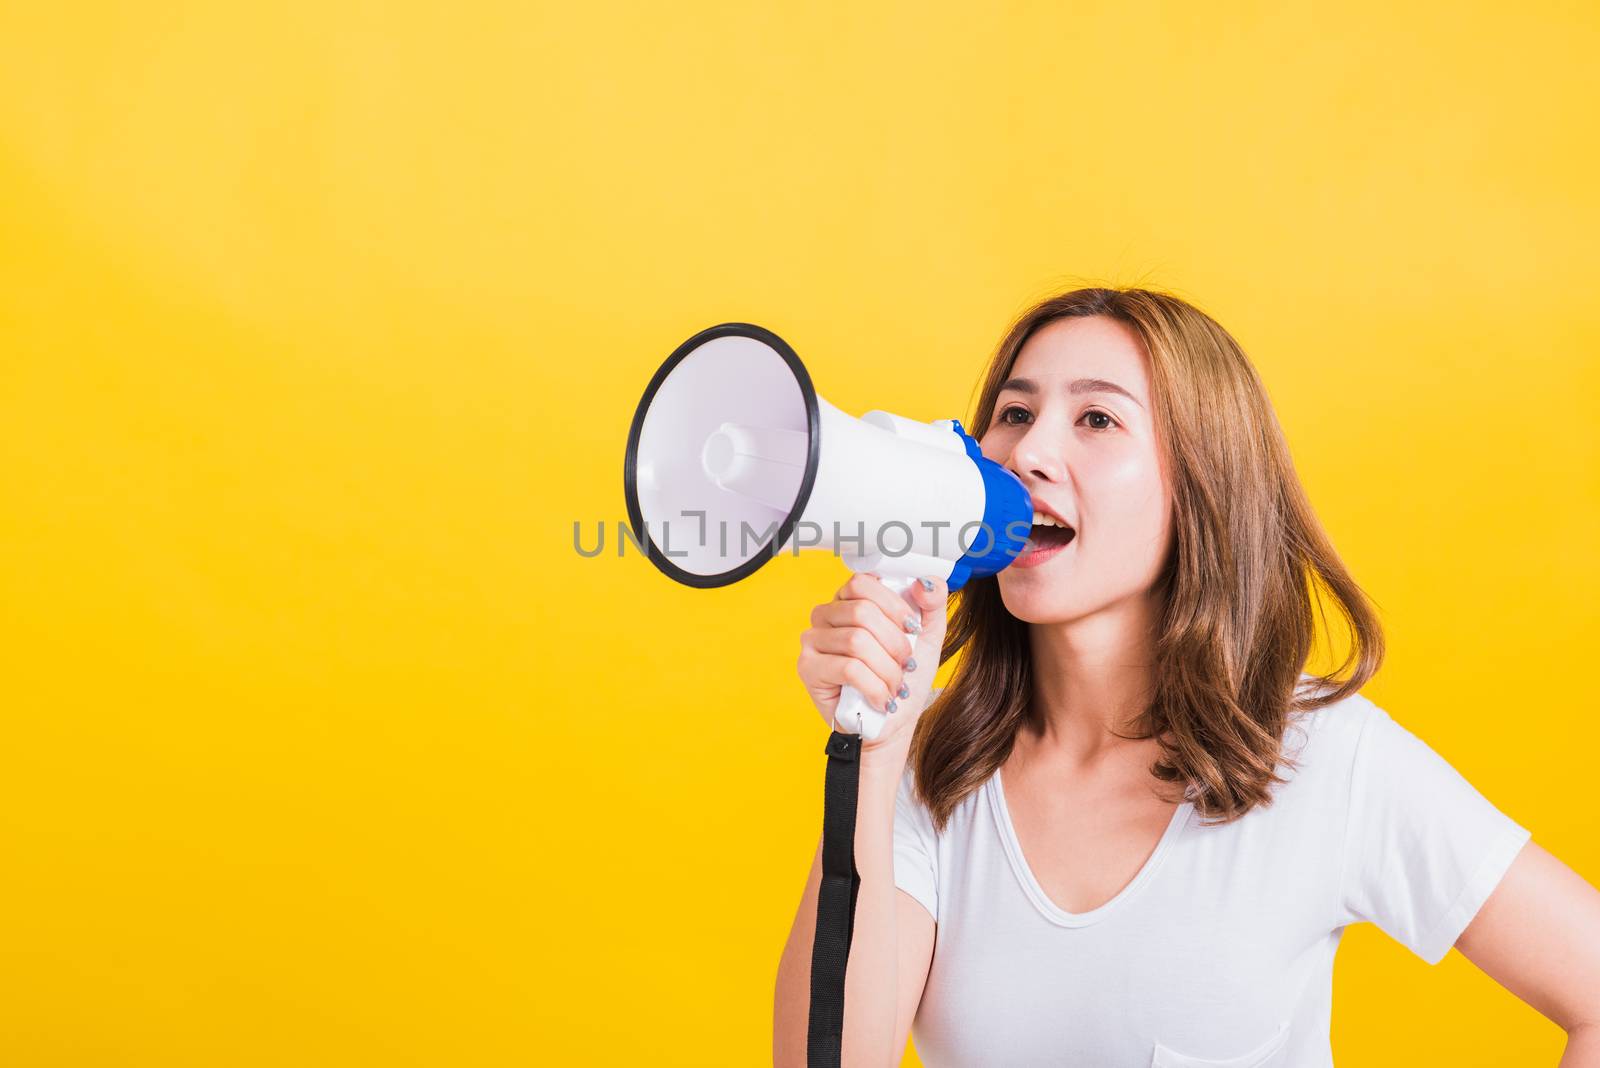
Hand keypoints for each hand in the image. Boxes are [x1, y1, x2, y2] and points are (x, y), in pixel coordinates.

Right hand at [795, 571, 949, 752]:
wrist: (892, 724)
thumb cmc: (903, 678)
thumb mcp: (927, 638)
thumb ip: (932, 604)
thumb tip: (925, 581)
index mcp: (849, 600)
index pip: (863, 583)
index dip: (893, 605)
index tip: (913, 629)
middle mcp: (825, 615)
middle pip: (862, 612)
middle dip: (895, 643)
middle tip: (907, 665)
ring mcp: (812, 640)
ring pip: (857, 641)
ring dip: (887, 670)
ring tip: (895, 687)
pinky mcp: (808, 668)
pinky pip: (848, 668)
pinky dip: (875, 687)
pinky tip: (882, 699)